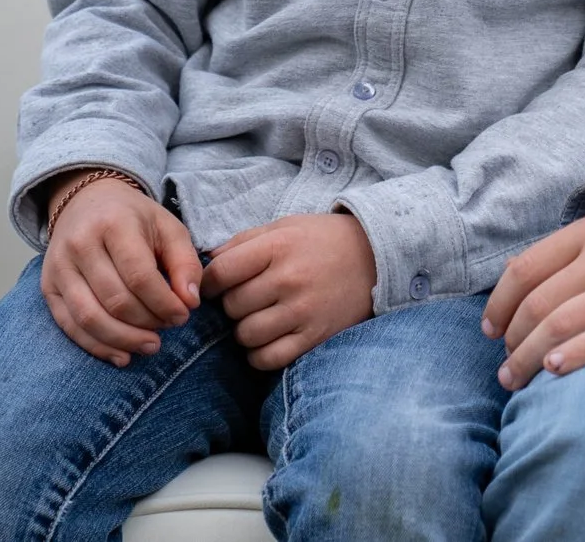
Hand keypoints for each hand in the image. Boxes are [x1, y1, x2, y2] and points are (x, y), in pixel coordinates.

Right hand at [40, 174, 200, 364]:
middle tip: (168, 328)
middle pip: (115, 300)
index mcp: (114, 224)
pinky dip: (97, 347)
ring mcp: (59, 267)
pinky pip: (70, 326)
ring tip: (150, 346)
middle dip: (147, 322)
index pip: (139, 276)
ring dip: (124, 340)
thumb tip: (190, 302)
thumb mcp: (168, 228)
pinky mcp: (48, 287)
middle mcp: (80, 244)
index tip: (183, 315)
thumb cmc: (133, 219)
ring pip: (89, 318)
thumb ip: (185, 262)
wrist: (86, 202)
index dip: (164, 303)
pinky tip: (122, 355)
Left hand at [203, 213, 377, 369]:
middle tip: (248, 299)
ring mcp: (304, 311)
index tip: (215, 286)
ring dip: (246, 330)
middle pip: (233, 306)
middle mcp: (290, 279)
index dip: (209, 283)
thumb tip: (208, 262)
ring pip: (246, 335)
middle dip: (233, 305)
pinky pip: (269, 358)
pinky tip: (269, 339)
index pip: (222, 272)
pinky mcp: (316, 336)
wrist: (377, 257)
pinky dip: (260, 354)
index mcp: (278, 246)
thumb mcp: (286, 226)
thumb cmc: (323, 241)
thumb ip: (244, 241)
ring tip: (260, 318)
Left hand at [484, 208, 584, 389]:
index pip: (525, 269)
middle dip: (511, 340)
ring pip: (562, 323)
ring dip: (529, 357)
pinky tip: (554, 370)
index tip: (489, 330)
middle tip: (504, 367)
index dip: (499, 305)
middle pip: (539, 303)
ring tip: (516, 380)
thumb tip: (516, 285)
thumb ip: (571, 252)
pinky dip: (576, 354)